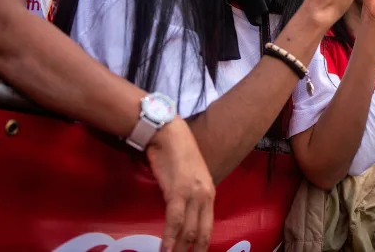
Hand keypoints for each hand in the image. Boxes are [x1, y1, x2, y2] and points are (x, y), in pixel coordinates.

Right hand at [146, 118, 215, 251]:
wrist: (169, 135)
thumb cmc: (176, 154)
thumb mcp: (190, 178)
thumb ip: (189, 196)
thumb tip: (181, 215)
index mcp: (209, 193)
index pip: (209, 226)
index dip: (203, 245)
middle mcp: (205, 195)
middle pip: (201, 232)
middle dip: (193, 251)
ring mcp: (193, 194)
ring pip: (189, 230)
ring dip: (179, 249)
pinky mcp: (178, 191)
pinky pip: (175, 220)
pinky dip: (170, 237)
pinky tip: (165, 249)